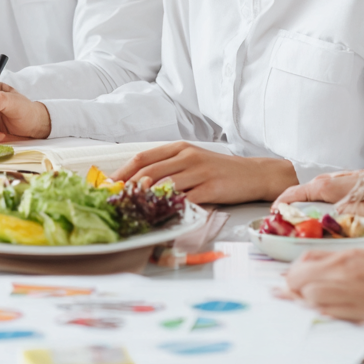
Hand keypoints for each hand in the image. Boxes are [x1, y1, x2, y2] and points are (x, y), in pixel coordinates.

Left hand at [110, 142, 298, 204]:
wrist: (254, 174)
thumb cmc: (220, 169)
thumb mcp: (192, 160)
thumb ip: (169, 166)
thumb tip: (141, 181)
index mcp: (179, 148)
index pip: (143, 157)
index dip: (123, 170)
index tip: (109, 183)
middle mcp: (187, 156)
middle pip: (149, 170)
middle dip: (128, 186)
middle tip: (114, 199)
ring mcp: (199, 171)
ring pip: (164, 184)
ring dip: (145, 197)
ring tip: (130, 208)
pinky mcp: (211, 188)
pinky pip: (185, 199)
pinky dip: (170, 207)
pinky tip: (159, 215)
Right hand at [273, 170, 363, 218]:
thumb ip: (339, 214)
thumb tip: (321, 218)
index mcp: (335, 185)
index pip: (298, 191)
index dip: (283, 202)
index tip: (274, 213)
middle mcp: (336, 177)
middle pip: (306, 189)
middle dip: (293, 203)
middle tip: (285, 219)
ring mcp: (345, 177)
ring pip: (318, 189)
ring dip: (307, 201)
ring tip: (301, 217)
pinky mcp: (354, 181)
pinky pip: (330, 189)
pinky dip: (320, 199)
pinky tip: (324, 211)